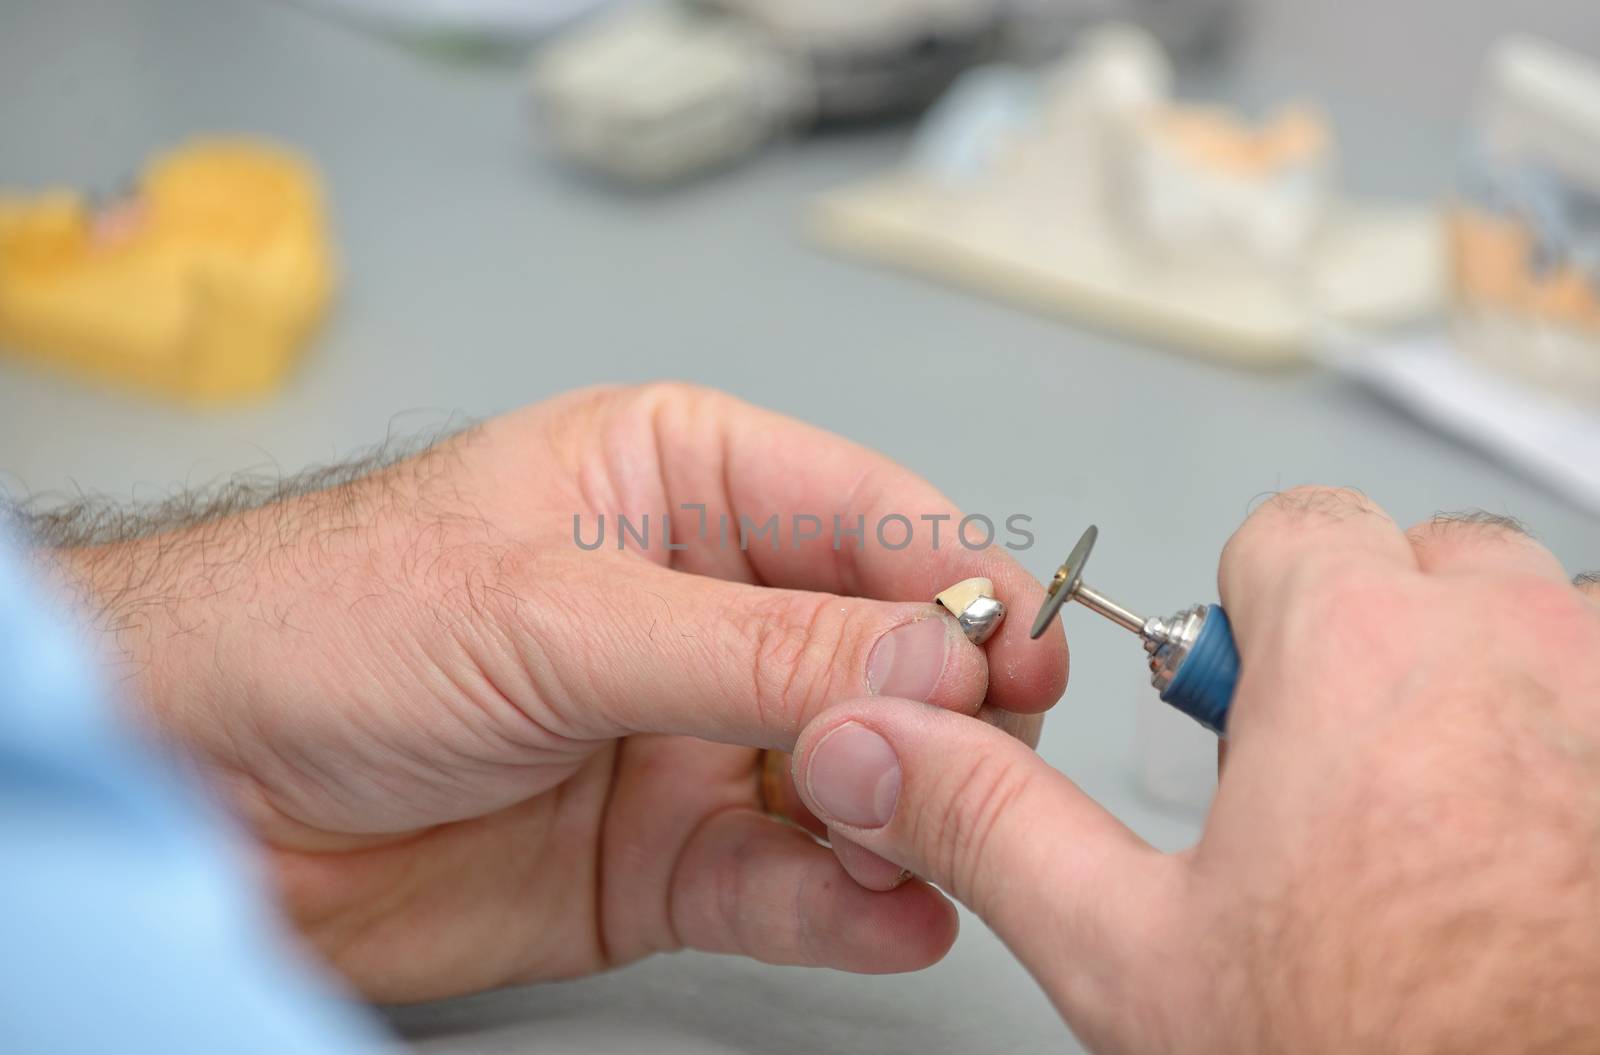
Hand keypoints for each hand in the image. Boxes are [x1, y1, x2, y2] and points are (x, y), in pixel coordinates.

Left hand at [43, 383, 1066, 1001]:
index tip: (1023, 657)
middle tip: (971, 768)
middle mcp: (705, 610)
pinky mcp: (667, 857)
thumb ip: (749, 647)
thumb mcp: (552, 614)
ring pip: (855, 777)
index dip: (958, 582)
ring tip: (918, 848)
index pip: (867, 518)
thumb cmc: (324, 626)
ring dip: (905, 817)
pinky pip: (790, 881)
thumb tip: (931, 656)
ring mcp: (693, 739)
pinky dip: (850, 904)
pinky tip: (888, 915)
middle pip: (884, 655)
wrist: (195, 786)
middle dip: (941, 714)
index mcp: (680, 484)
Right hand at [790, 489, 1599, 1052]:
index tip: (1255, 708)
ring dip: (1489, 687)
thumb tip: (877, 748)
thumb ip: (991, 824)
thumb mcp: (1134, 957)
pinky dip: (1572, 742)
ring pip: (1541, 621)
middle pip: (1424, 561)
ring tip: (1448, 828)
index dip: (1252, 616)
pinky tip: (1539, 862)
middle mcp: (1520, 646)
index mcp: (1361, 653)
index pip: (1292, 526)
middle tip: (1345, 782)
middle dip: (1376, 639)